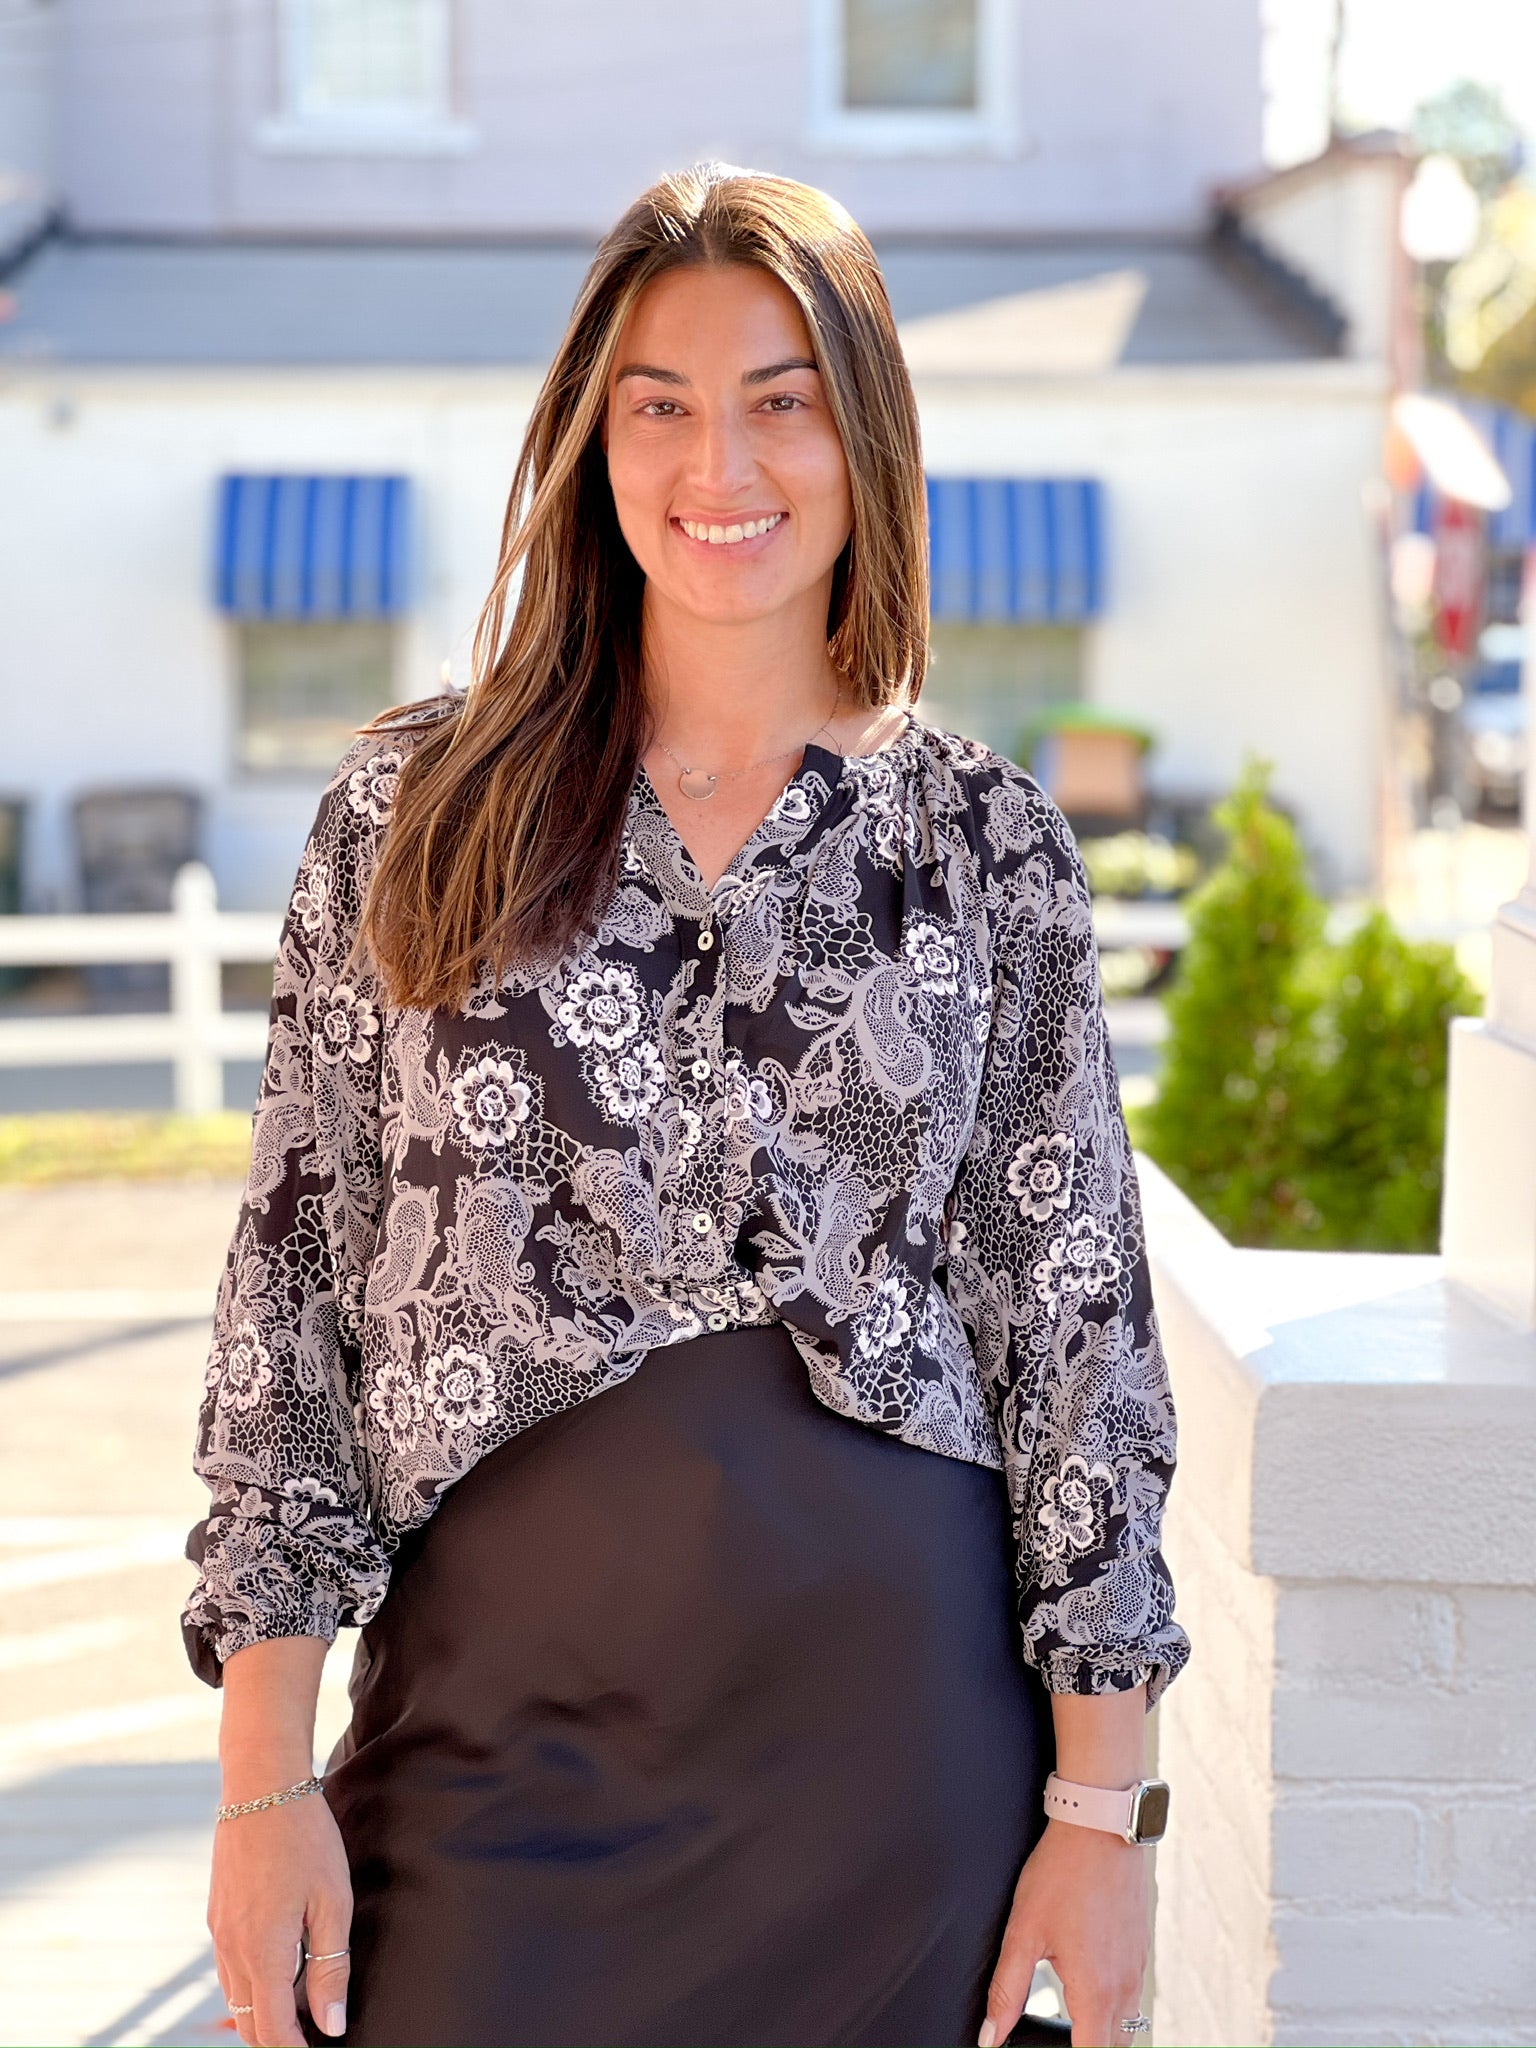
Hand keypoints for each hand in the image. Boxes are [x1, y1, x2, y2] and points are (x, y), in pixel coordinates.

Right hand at [209, 1791, 352, 2046]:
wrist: (261, 1786)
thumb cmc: (306, 1838)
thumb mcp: (332, 1900)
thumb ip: (330, 1966)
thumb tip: (331, 2024)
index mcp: (263, 1951)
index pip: (273, 2030)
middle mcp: (232, 1949)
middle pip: (249, 2023)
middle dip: (277, 2039)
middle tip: (312, 2034)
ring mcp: (218, 1932)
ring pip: (236, 1999)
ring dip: (263, 2014)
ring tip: (300, 2009)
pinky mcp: (216, 1916)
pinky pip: (229, 1969)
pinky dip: (251, 1985)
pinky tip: (280, 1969)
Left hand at [978, 1819, 1149, 2047]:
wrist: (1102, 1826)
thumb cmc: (1062, 1873)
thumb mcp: (1024, 1931)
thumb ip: (1006, 1991)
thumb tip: (990, 2037)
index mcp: (1095, 1992)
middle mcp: (1125, 1987)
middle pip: (1114, 2047)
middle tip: (1056, 2037)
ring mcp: (1138, 1968)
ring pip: (1128, 2024)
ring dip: (1102, 2032)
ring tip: (1070, 2023)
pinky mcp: (1141, 1949)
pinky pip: (1133, 1995)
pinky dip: (1113, 2007)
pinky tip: (1087, 1987)